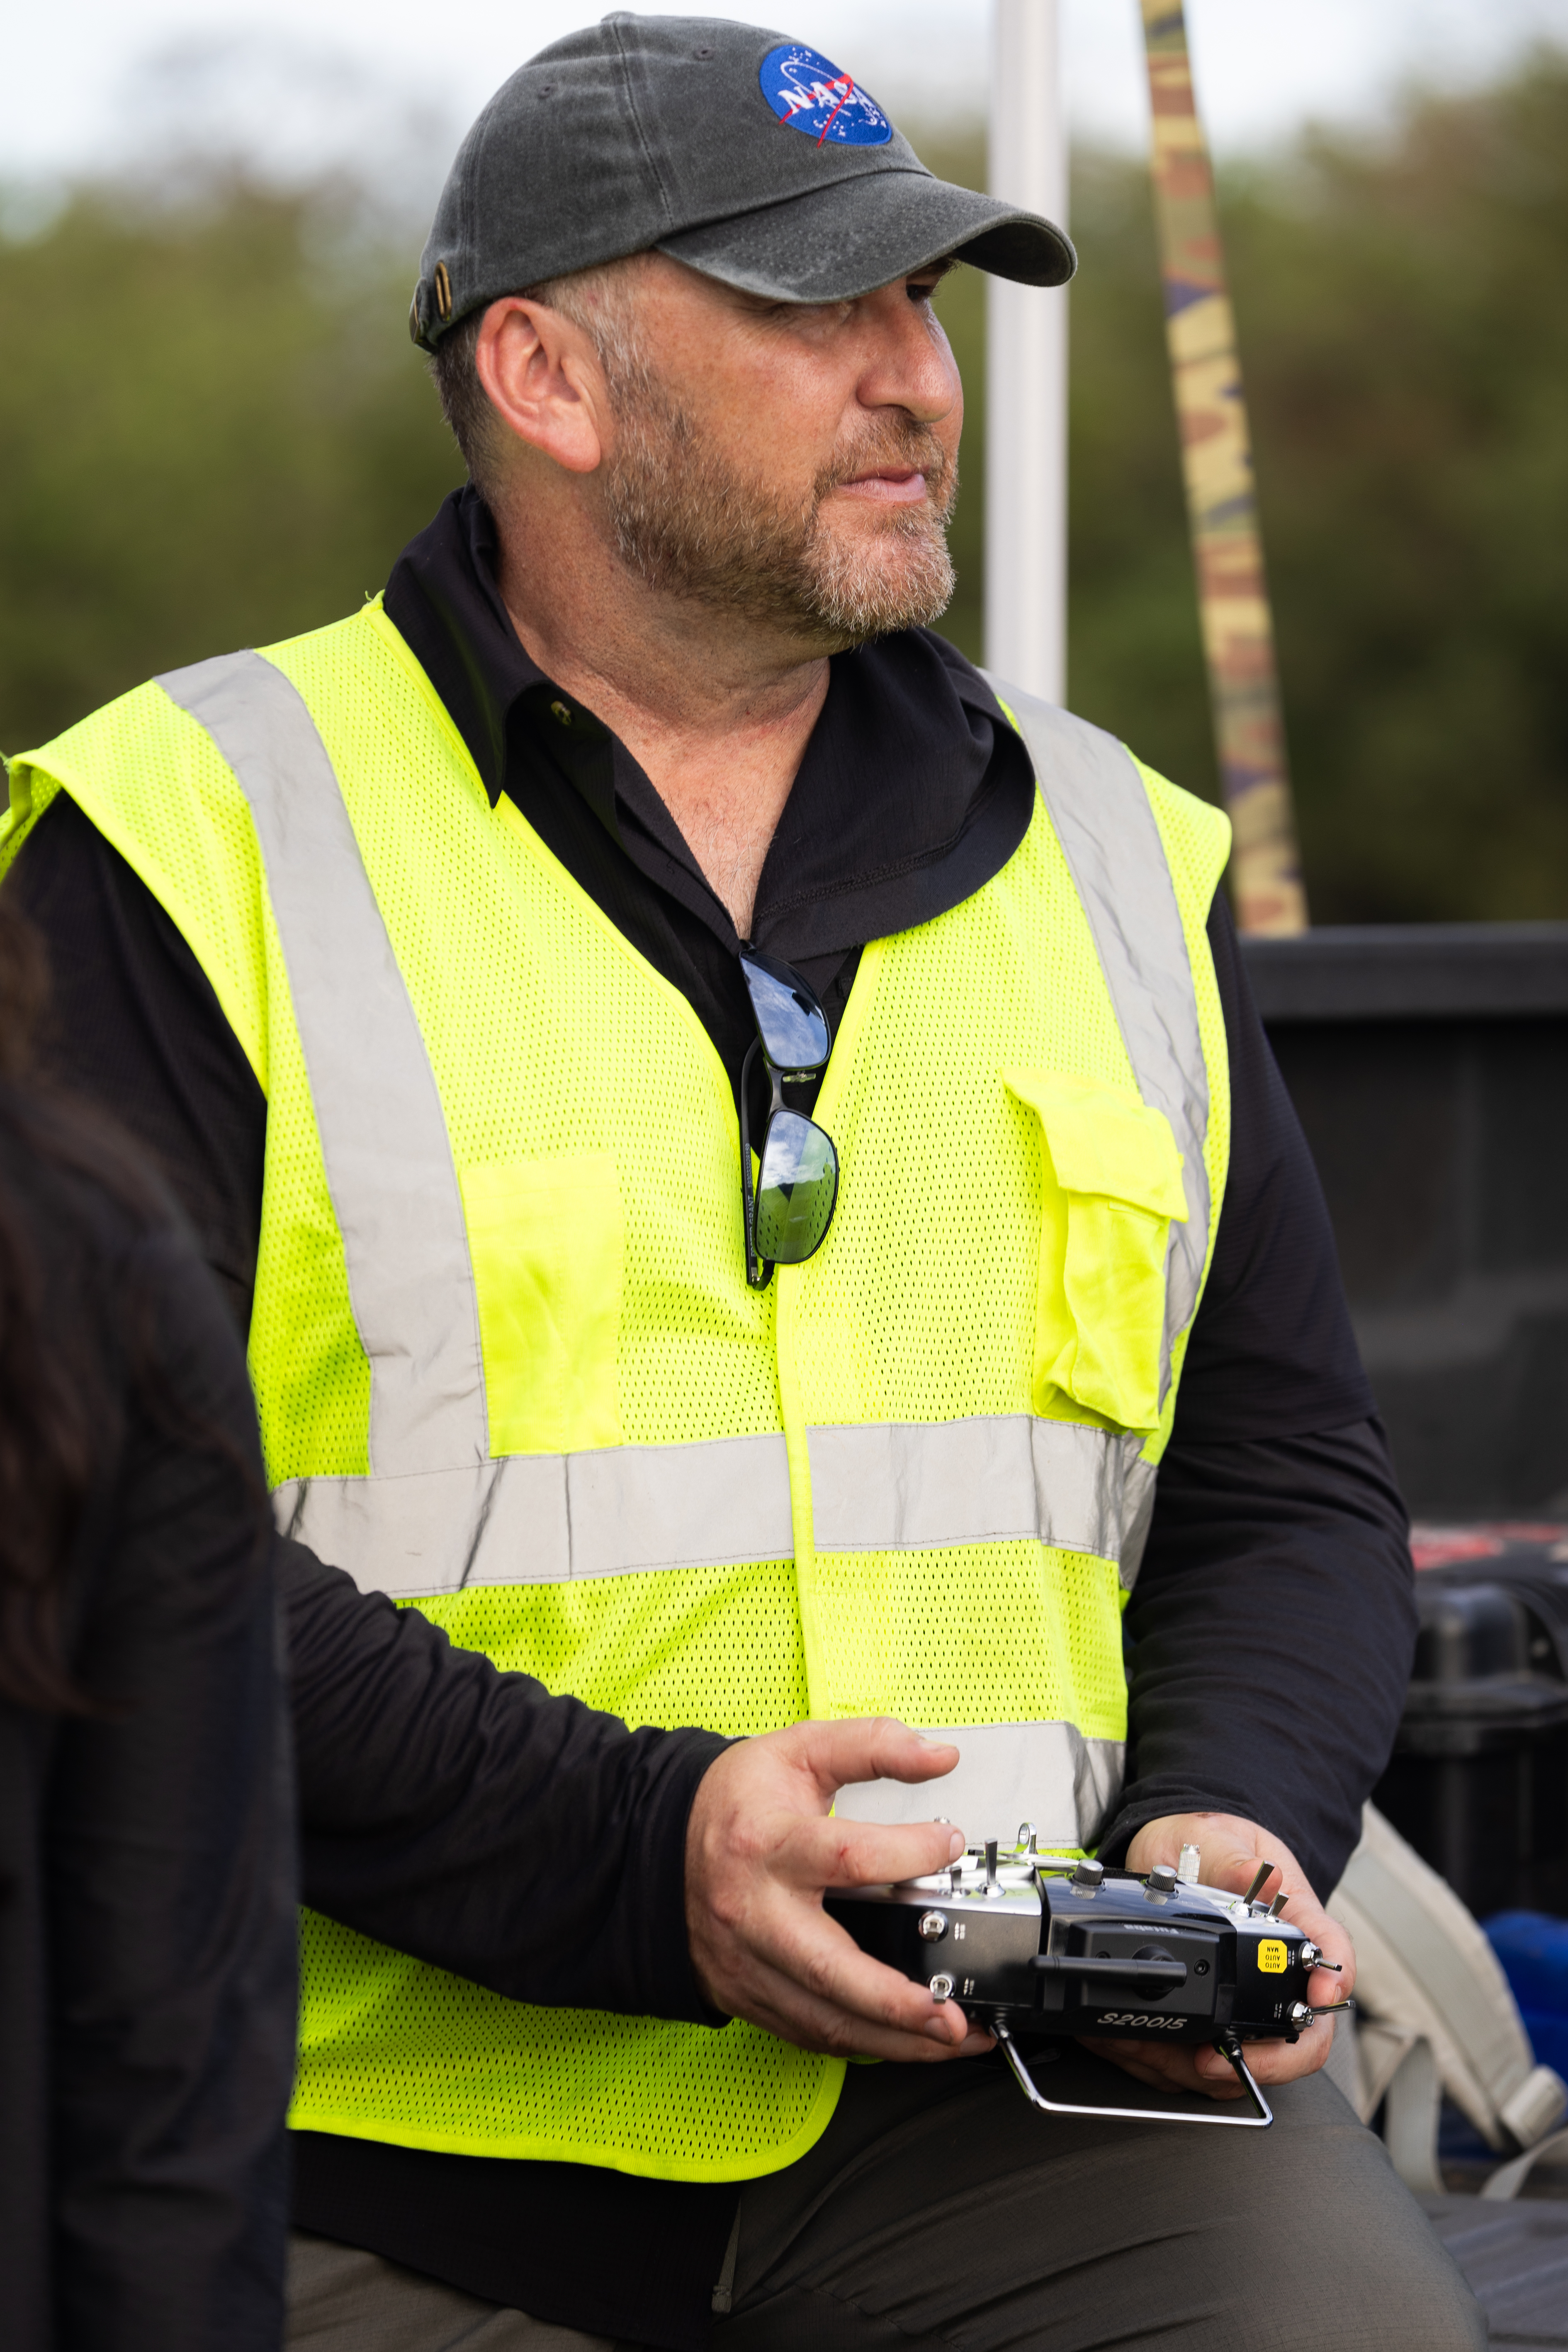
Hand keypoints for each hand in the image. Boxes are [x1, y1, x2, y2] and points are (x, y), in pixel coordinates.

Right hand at [684, 1717, 995, 2062]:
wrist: (655, 1843)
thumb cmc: (734, 1802)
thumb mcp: (799, 1750)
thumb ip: (873, 1745)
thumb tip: (941, 1756)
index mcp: (768, 1844)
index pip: (850, 1856)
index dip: (911, 1853)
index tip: (949, 1845)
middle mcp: (755, 1912)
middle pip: (831, 1969)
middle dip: (899, 2002)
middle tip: (953, 2014)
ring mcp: (748, 1962)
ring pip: (825, 2019)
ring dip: (895, 2039)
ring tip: (950, 2036)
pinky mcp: (746, 1995)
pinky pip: (809, 2034)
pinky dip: (862, 2045)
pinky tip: (904, 2040)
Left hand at [1078, 1812, 1355, 2100]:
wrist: (1170, 1852)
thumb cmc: (1206, 1845)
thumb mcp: (1217, 1839)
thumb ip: (1235, 1859)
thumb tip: (1265, 1874)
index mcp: (1294, 1921)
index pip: (1333, 1956)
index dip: (1333, 1982)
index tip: (1319, 1995)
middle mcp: (1277, 1970)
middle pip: (1304, 2033)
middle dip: (1266, 2060)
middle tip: (1216, 2060)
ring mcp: (1249, 1999)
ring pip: (1251, 2058)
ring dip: (1205, 2070)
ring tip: (1155, 2052)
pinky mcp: (1216, 2017)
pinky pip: (1208, 2060)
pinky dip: (1171, 2064)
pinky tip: (1138, 2047)